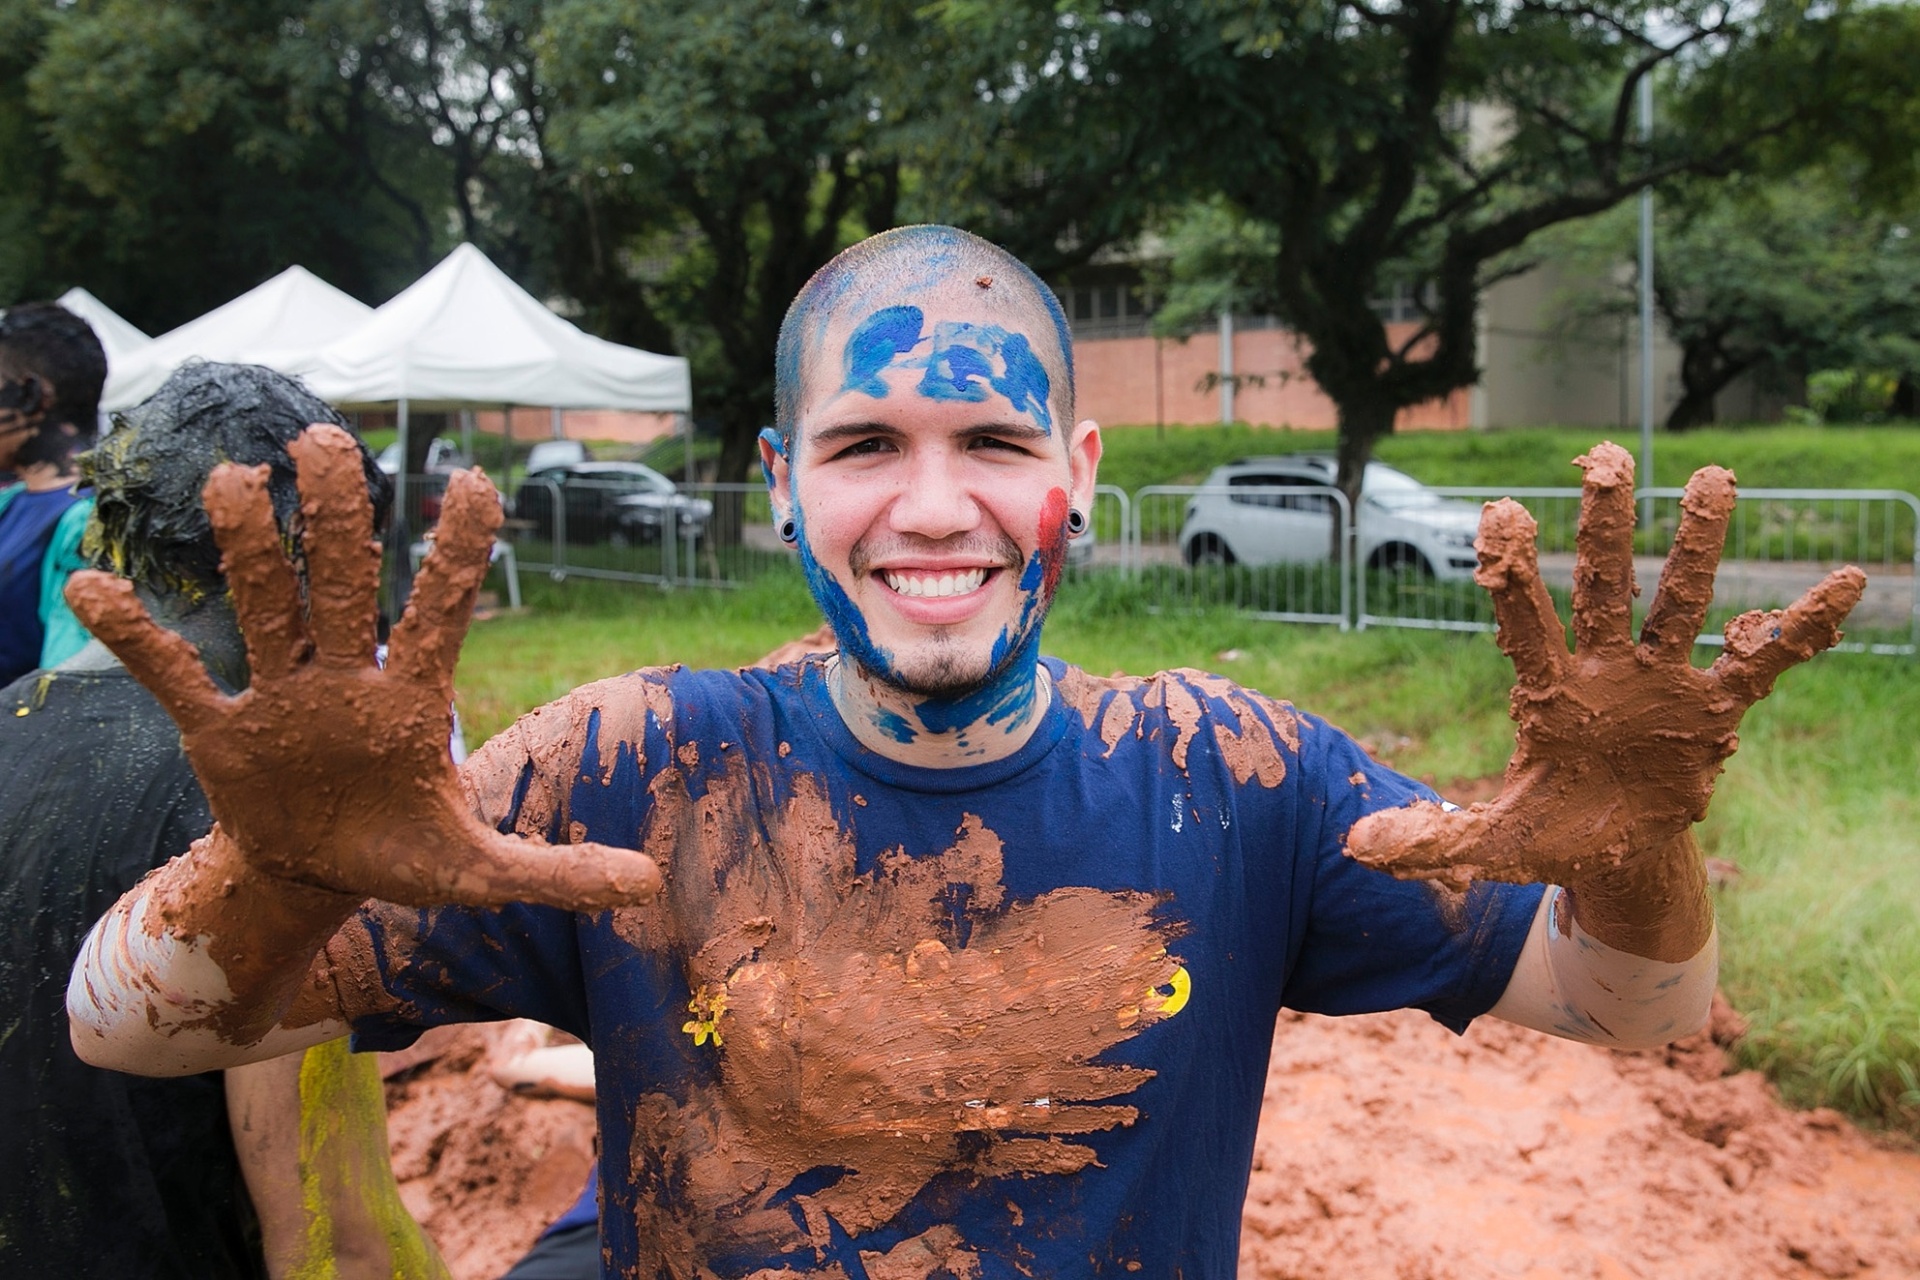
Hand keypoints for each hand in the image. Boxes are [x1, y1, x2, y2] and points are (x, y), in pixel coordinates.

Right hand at [65, 424, 659, 910]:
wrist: (317, 878)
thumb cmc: (404, 853)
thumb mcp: (480, 873)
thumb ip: (558, 872)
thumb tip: (649, 886)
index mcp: (414, 701)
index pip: (441, 611)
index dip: (457, 552)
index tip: (475, 481)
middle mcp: (348, 680)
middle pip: (346, 582)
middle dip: (341, 516)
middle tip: (327, 443)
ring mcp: (283, 697)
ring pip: (266, 604)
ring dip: (251, 545)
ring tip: (235, 480)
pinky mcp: (223, 730)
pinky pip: (174, 675)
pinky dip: (136, 637)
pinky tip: (92, 589)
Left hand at [1345, 442, 1861, 903]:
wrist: (1614, 849)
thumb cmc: (1549, 830)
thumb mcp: (1489, 844)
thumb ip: (1430, 837)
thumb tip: (1356, 850)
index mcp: (1548, 691)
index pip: (1524, 620)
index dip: (1514, 572)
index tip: (1500, 509)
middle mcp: (1605, 670)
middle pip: (1603, 585)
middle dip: (1605, 526)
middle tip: (1605, 457)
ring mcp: (1661, 682)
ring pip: (1681, 601)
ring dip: (1697, 544)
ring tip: (1712, 476)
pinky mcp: (1712, 709)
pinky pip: (1766, 663)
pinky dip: (1801, 629)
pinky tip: (1843, 583)